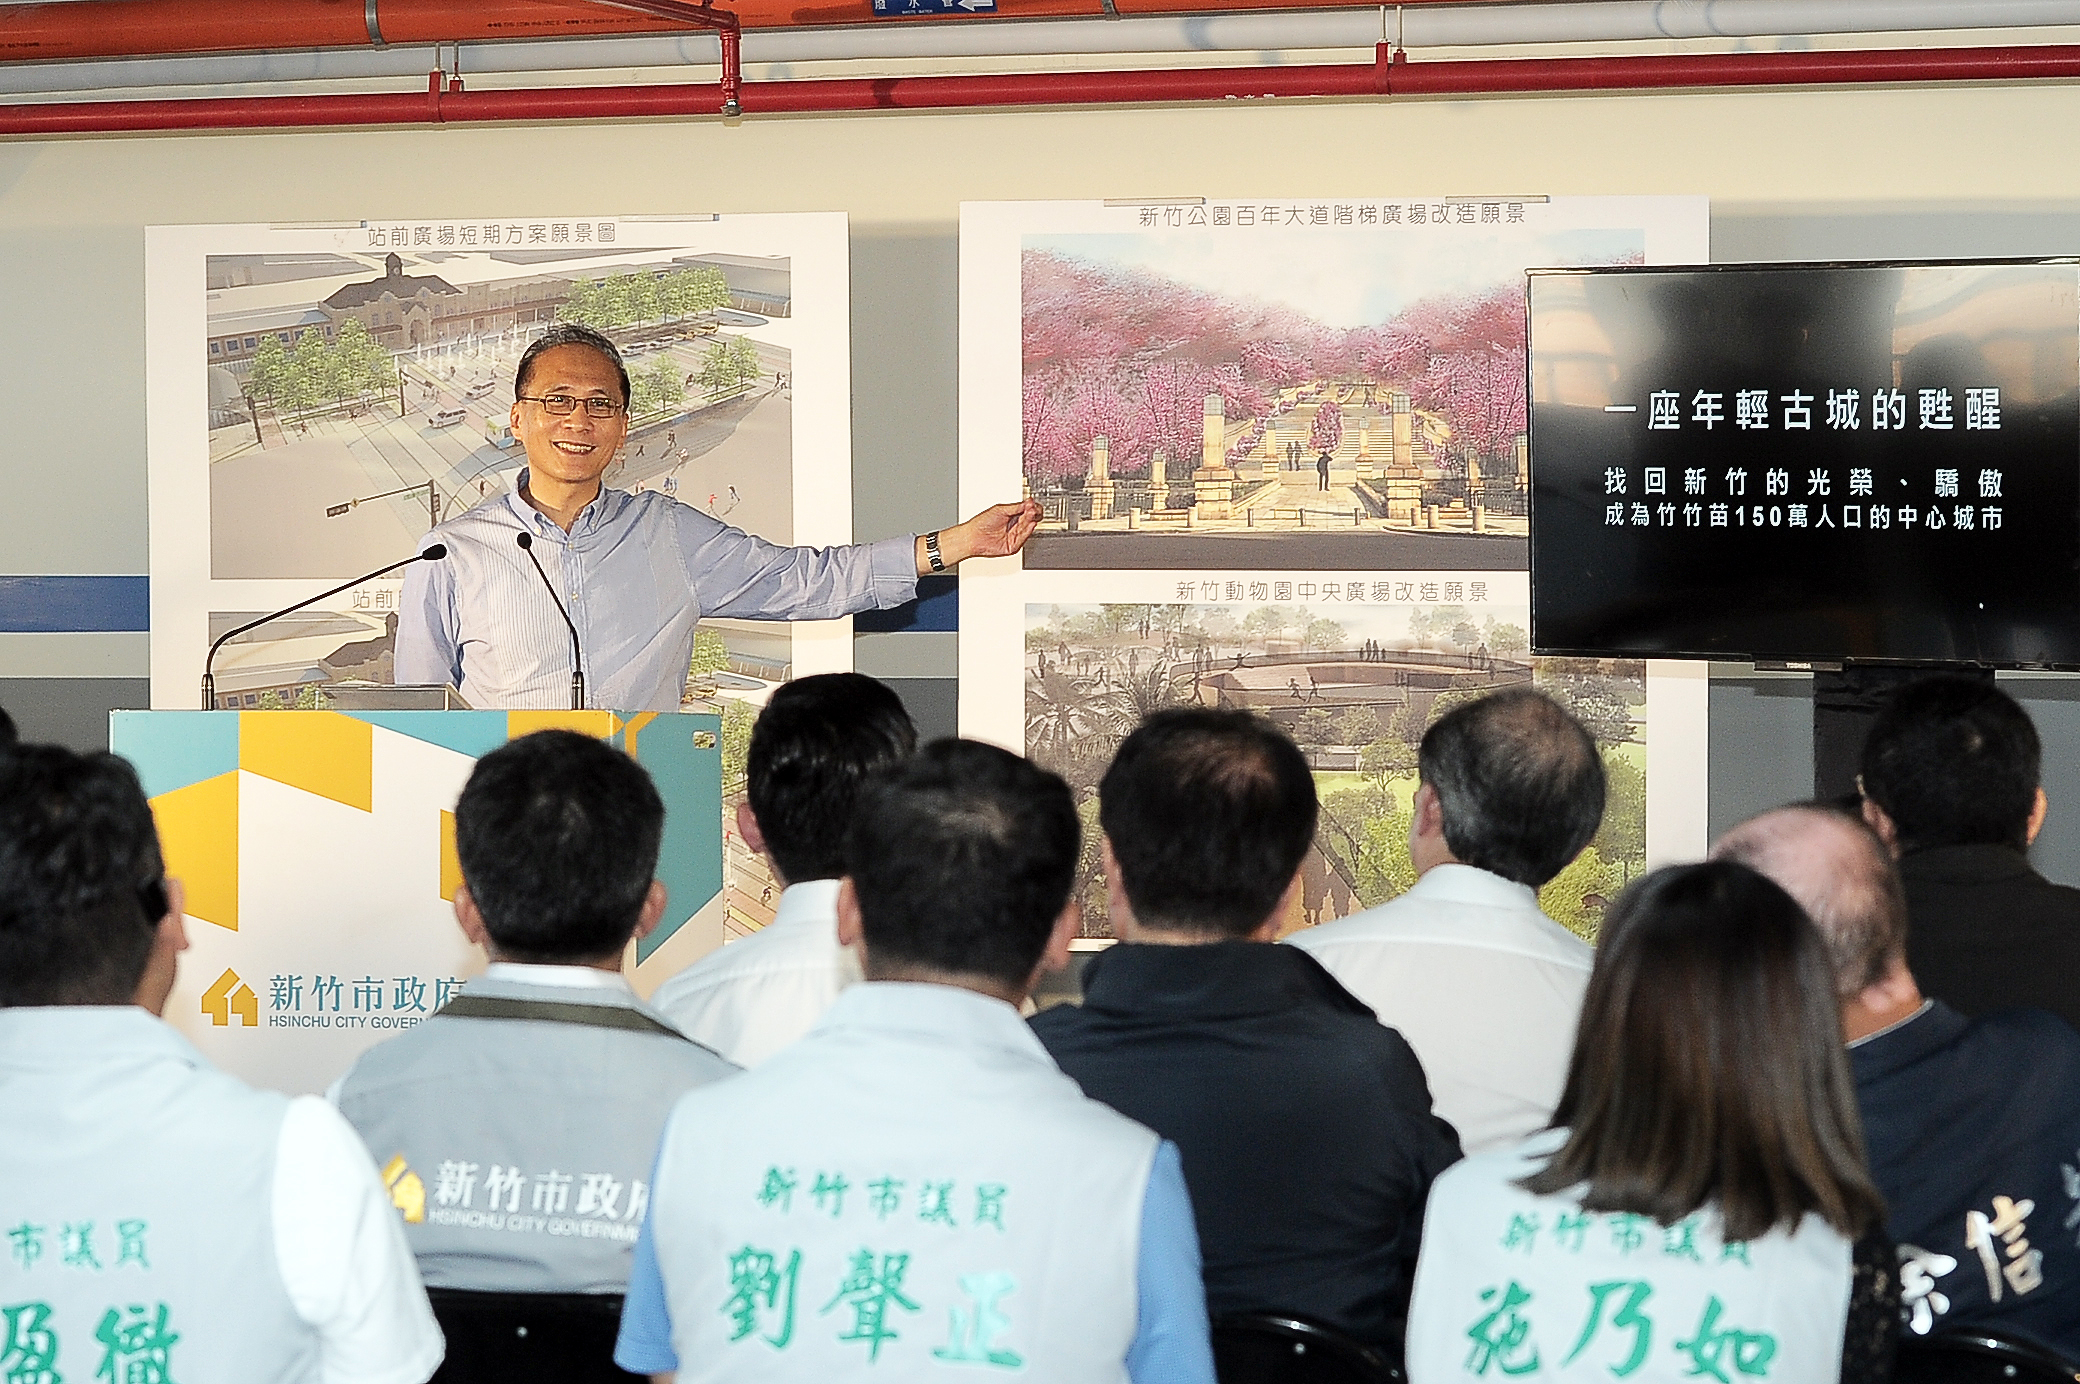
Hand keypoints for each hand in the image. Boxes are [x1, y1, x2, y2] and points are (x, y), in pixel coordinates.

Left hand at [919, 499, 1041, 572]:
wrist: (972, 536)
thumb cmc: (981, 523)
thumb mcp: (1000, 509)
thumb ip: (1016, 507)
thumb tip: (1028, 503)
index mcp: (1012, 515)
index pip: (1027, 511)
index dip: (1031, 507)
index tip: (1032, 503)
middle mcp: (1014, 526)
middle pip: (1030, 519)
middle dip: (1032, 513)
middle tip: (1032, 509)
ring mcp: (1014, 536)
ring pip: (1028, 527)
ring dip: (1030, 520)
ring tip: (1031, 513)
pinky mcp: (1013, 546)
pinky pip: (1023, 538)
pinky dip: (1027, 531)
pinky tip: (1030, 524)